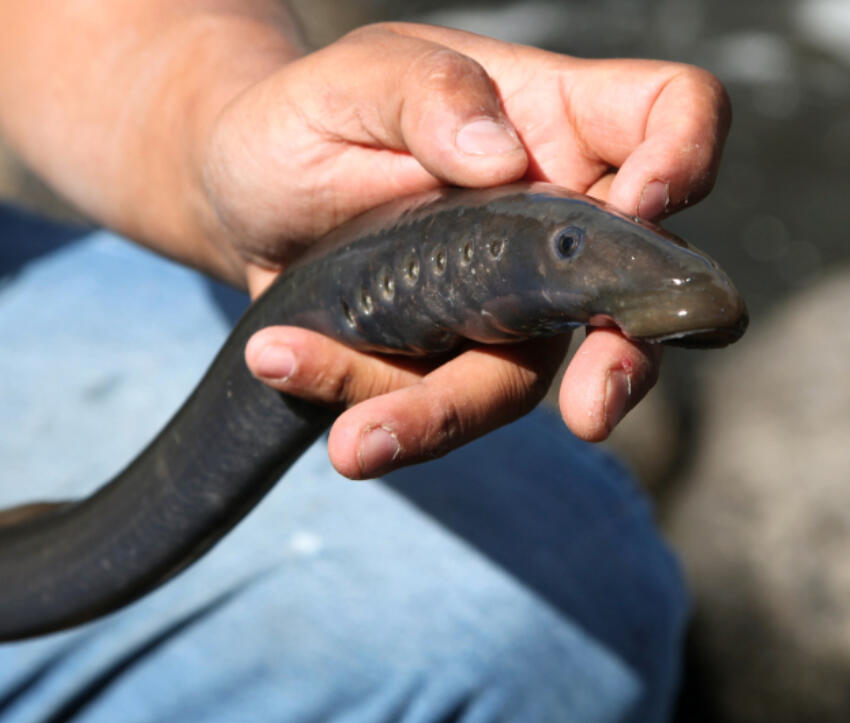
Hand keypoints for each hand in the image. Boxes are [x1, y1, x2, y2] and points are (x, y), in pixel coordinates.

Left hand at [201, 23, 728, 476]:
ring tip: (353, 441)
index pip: (668, 113)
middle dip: (621, 362)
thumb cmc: (303, 117)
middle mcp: (549, 220)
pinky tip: (284, 364)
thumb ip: (426, 94)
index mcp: (551, 121)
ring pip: (520, 378)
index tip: (644, 203)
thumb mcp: (352, 81)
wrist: (237, 196)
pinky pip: (432, 402)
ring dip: (440, 418)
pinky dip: (367, 404)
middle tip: (590, 415)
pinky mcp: (446, 357)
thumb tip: (500, 154)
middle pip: (633, 293)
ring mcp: (504, 300)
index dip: (685, 154)